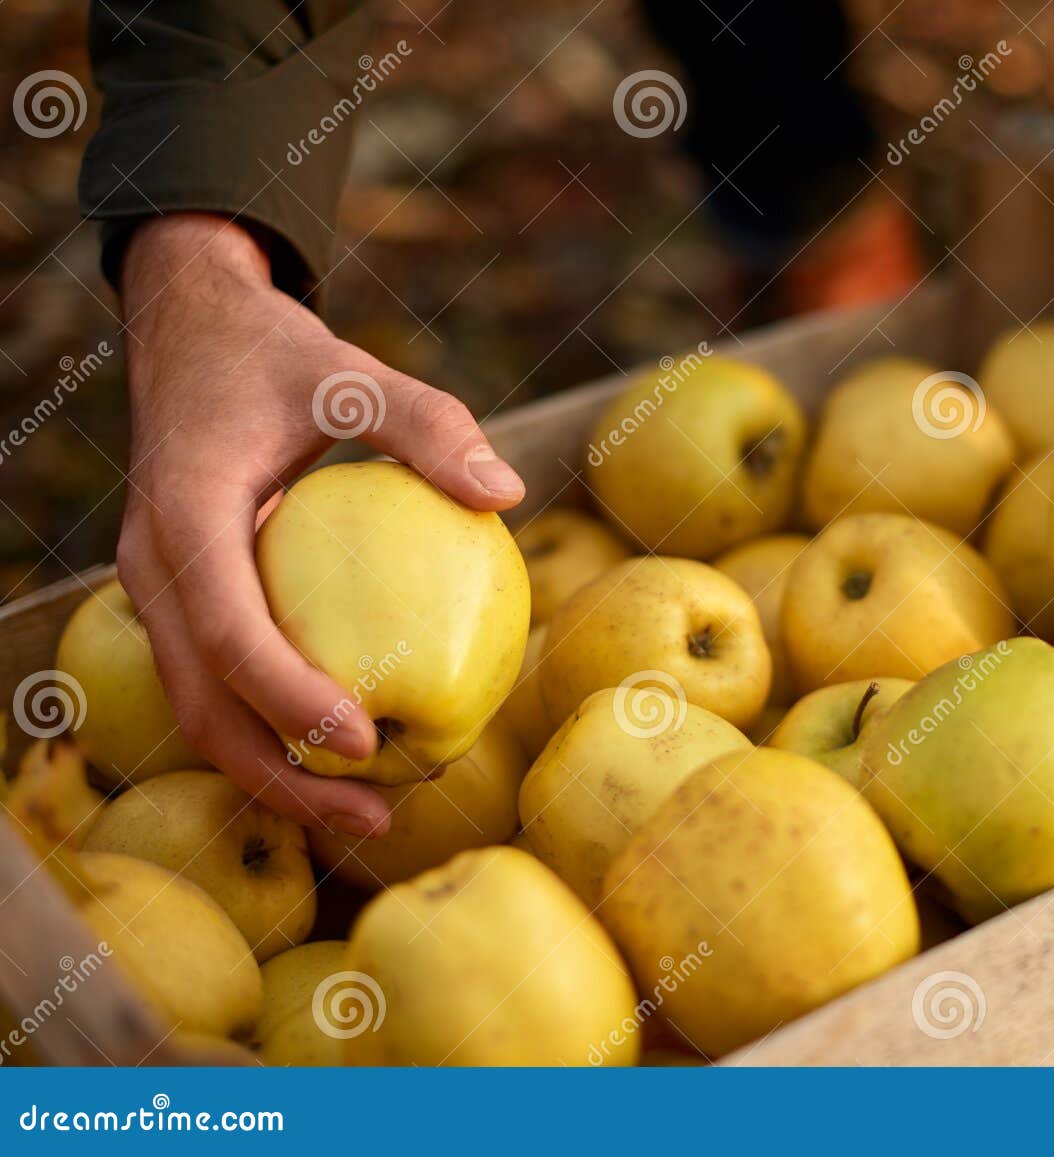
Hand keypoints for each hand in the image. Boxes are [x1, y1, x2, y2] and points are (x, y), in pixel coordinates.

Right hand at [115, 214, 524, 835]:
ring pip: (200, 712)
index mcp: (185, 513)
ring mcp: (159, 592)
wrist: (190, 334)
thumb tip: (506, 492)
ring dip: (277, 774)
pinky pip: (217, 688)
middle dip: (284, 774)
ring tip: (369, 815)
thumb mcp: (351, 369)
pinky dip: (272, 737)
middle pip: (202, 703)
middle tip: (378, 815)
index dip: (290, 697)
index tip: (370, 741)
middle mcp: (154, 566)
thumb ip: (426, 422)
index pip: (228, 629)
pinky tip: (346, 763)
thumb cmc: (279, 357)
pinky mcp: (182, 604)